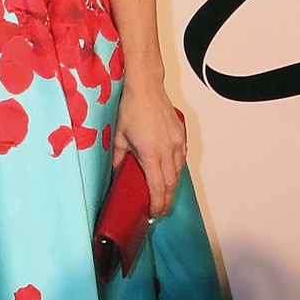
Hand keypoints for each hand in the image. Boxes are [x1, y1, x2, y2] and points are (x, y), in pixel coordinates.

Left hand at [111, 87, 186, 218]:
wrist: (145, 87)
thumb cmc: (131, 108)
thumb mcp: (119, 136)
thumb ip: (119, 158)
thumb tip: (117, 172)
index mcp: (151, 153)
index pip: (158, 187)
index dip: (157, 203)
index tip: (154, 212)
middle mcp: (168, 150)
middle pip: (171, 184)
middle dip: (166, 200)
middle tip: (160, 209)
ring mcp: (177, 142)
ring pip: (178, 172)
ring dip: (172, 185)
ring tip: (164, 195)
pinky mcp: (181, 134)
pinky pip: (182, 158)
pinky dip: (176, 169)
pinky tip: (170, 173)